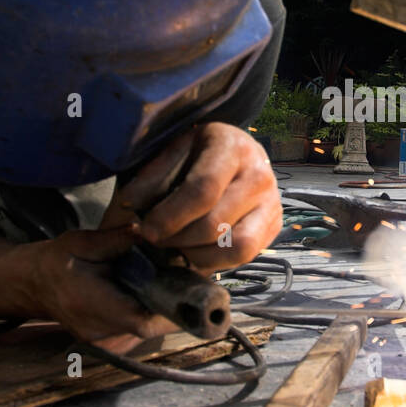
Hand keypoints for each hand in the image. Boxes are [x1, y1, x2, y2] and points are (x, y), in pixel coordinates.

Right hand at [32, 222, 182, 353]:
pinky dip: (148, 314)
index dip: (172, 313)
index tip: (189, 293)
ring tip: (159, 283)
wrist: (35, 285)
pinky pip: (139, 333)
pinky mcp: (108, 345)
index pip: (143, 323)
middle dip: (170, 304)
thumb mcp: (81, 242)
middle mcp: (98, 333)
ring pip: (148, 331)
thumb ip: (114, 240)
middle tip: (181, 278)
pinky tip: (143, 295)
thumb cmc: (58, 261)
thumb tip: (145, 231)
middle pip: (151, 327)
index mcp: (91, 306)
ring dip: (159, 310)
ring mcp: (103, 344)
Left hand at [100, 121, 281, 273]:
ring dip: (198, 255)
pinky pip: (247, 256)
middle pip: (216, 223)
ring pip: (238, 246)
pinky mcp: (275, 224)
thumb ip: (149, 178)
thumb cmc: (195, 155)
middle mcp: (260, 172)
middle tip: (156, 241)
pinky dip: (216, 261)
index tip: (146, 230)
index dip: (170, 216)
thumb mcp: (170, 153)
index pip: (203, 189)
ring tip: (177, 247)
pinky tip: (195, 250)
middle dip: (178, 240)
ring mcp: (272, 201)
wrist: (231, 155)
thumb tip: (131, 208)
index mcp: (231, 146)